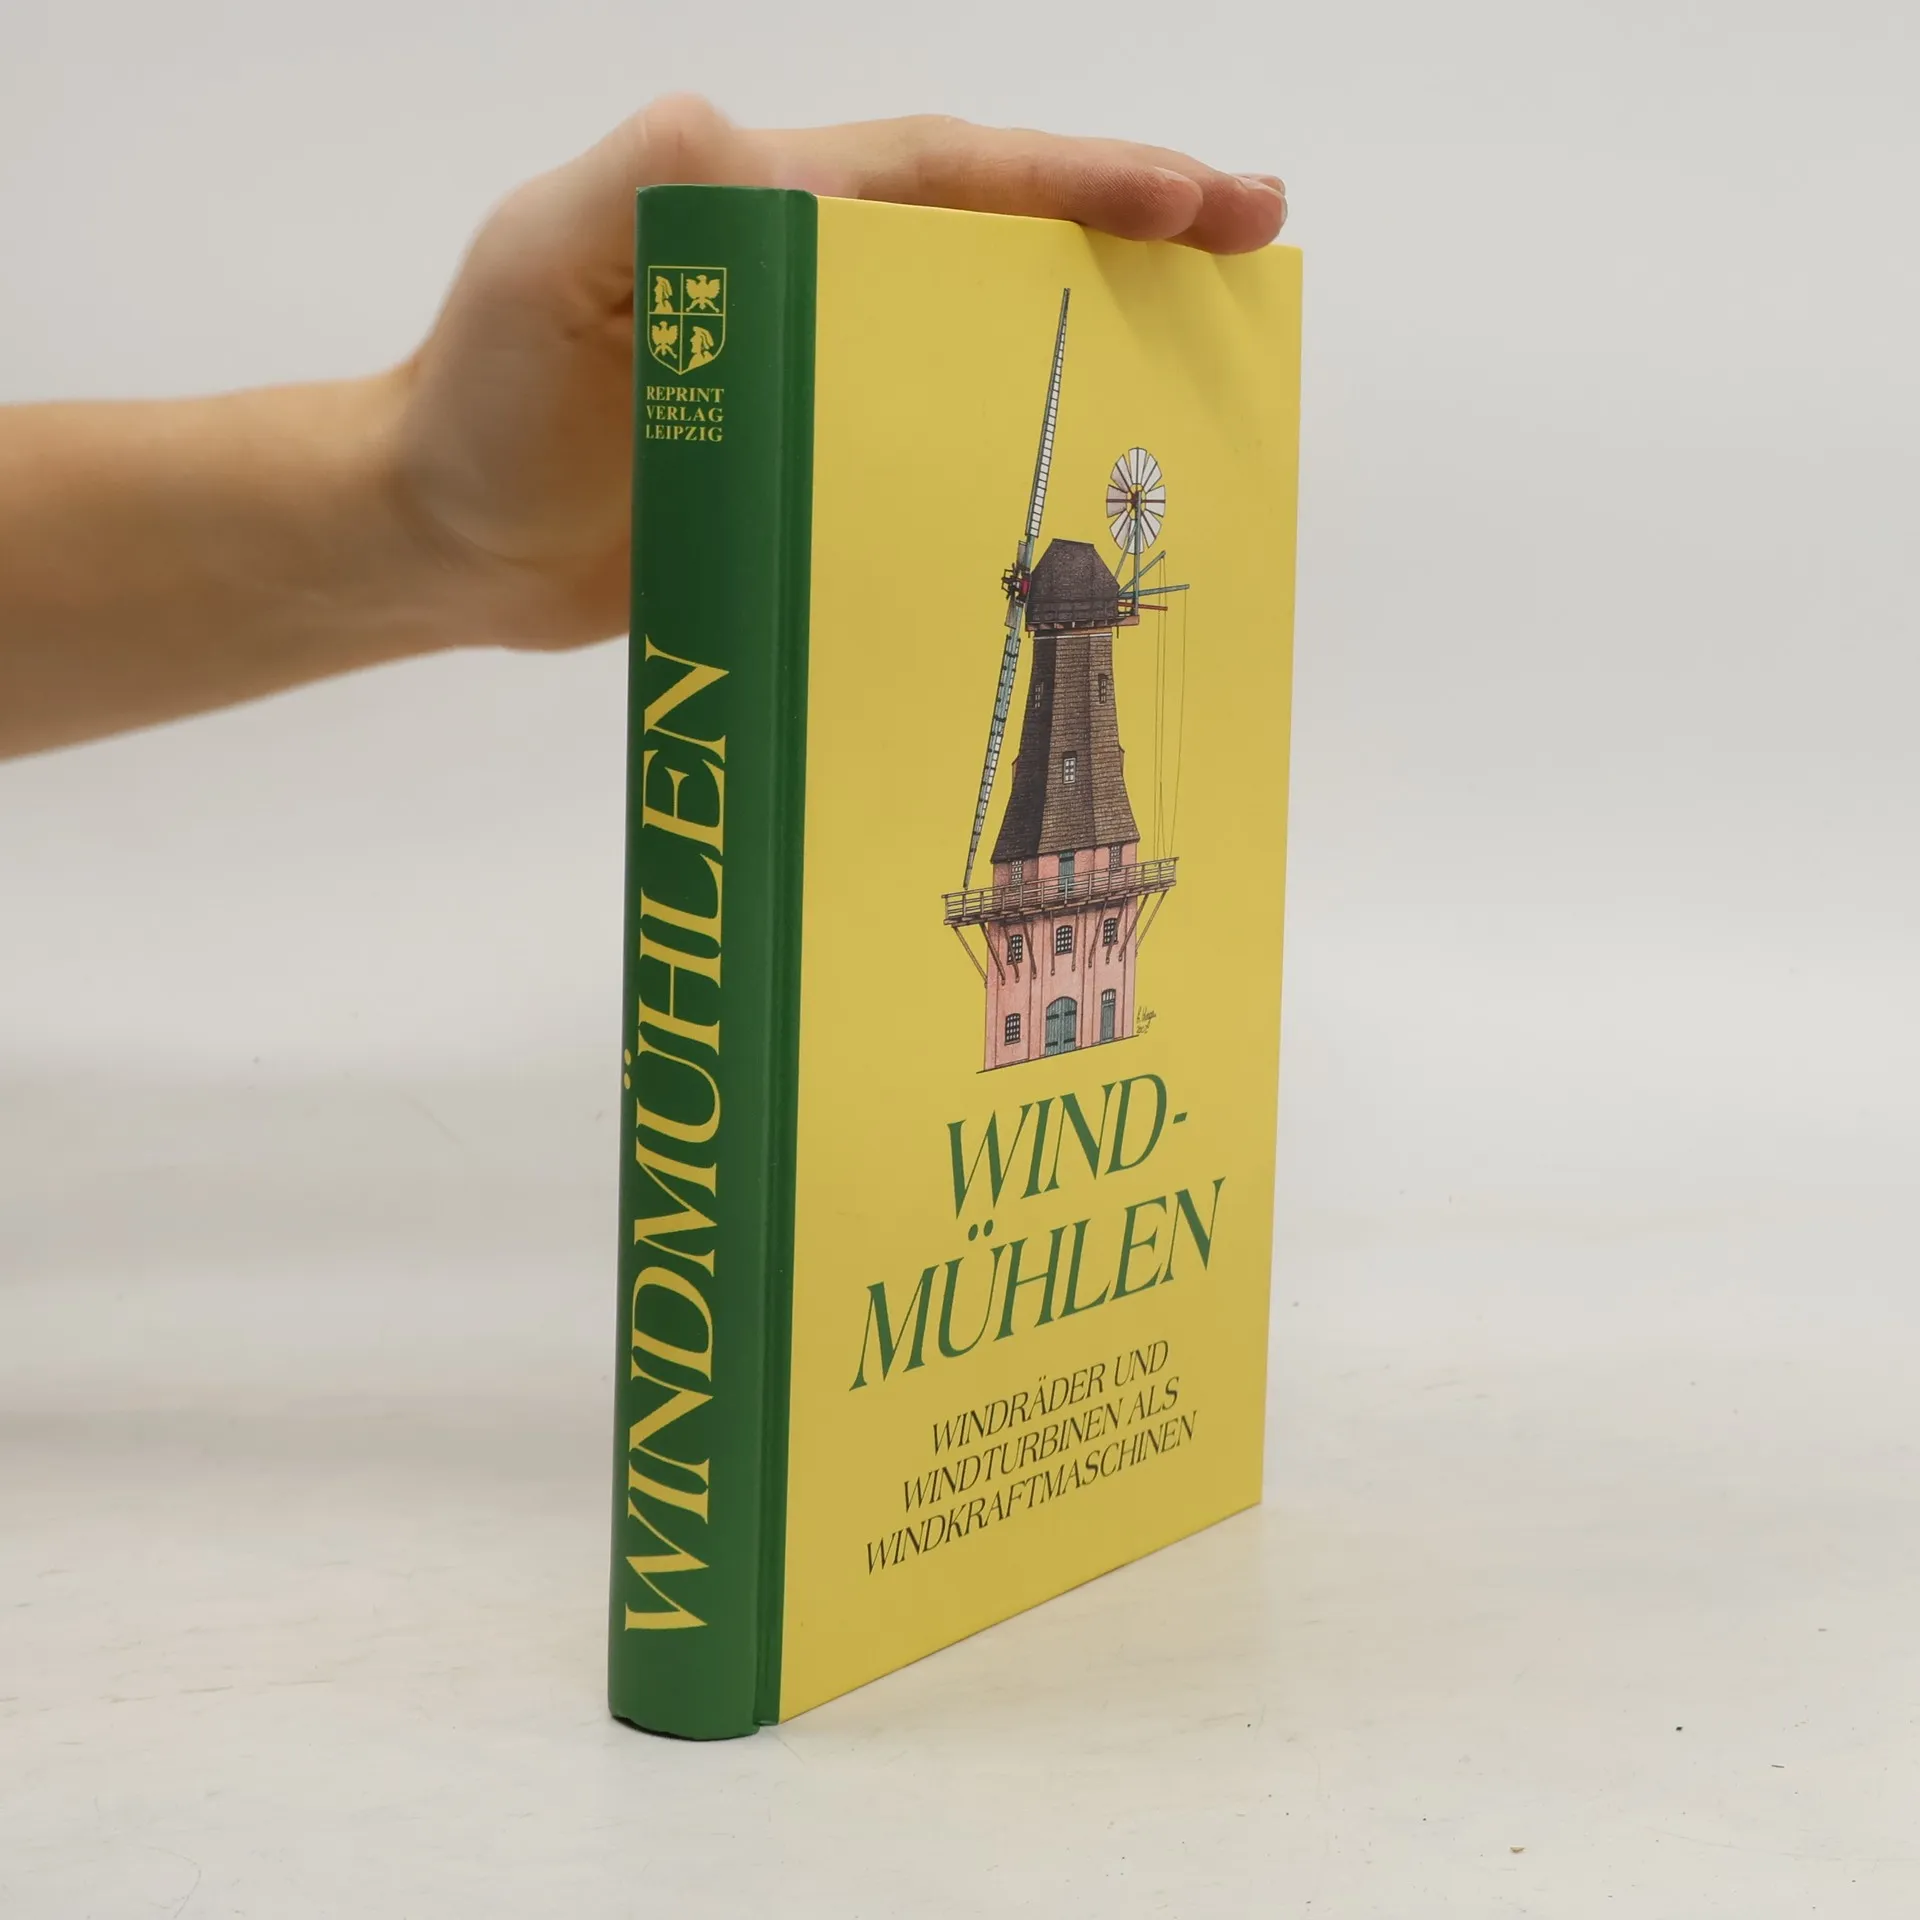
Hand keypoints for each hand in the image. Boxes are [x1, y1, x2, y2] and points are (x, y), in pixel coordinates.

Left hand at [390, 96, 1287, 652]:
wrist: (450, 541)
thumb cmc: (485, 398)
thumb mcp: (545, 267)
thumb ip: (642, 188)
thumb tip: (744, 134)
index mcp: (771, 210)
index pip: (948, 173)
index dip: (1076, 179)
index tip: (1197, 202)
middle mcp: (814, 282)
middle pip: (999, 238)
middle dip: (1131, 234)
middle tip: (1256, 248)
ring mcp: (821, 380)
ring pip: (986, 342)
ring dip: (1098, 342)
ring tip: (1210, 369)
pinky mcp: (817, 470)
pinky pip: (937, 450)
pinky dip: (1017, 460)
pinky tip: (1082, 499)